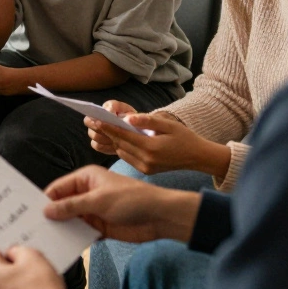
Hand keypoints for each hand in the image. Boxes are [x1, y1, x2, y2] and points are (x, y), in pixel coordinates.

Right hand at [44, 165, 200, 243]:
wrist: (160, 217)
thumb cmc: (131, 199)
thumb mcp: (98, 200)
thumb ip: (72, 206)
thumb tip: (46, 210)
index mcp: (85, 178)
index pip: (58, 188)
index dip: (44, 199)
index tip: (28, 212)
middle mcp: (86, 193)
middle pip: (62, 205)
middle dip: (50, 215)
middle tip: (32, 228)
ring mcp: (93, 211)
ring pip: (70, 220)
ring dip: (61, 229)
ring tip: (43, 240)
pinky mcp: (100, 228)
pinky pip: (81, 233)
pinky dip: (74, 238)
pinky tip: (62, 247)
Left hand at [87, 105, 232, 177]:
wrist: (197, 157)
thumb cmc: (185, 137)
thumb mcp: (169, 125)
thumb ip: (148, 120)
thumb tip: (128, 117)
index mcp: (152, 148)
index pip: (124, 135)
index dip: (108, 126)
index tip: (95, 118)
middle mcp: (146, 160)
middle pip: (120, 143)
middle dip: (105, 132)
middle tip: (90, 121)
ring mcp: (145, 167)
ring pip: (121, 151)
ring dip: (110, 140)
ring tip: (98, 128)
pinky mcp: (145, 171)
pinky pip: (127, 157)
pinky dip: (120, 148)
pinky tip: (114, 139)